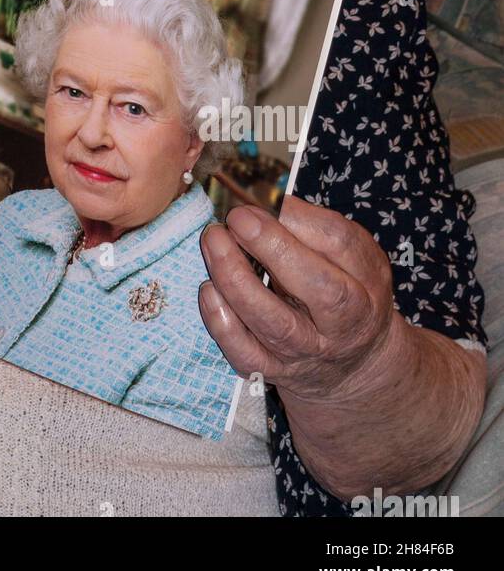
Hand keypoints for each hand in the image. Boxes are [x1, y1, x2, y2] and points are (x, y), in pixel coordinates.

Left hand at [198, 195, 402, 403]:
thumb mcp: (353, 261)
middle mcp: (339, 326)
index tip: (271, 200)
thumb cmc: (347, 294)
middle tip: (238, 217)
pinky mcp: (270, 371)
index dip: (303, 220)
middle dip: (274, 248)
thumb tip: (276, 205)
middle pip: (317, 290)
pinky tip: (208, 288)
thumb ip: (321, 231)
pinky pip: (244, 353)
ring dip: (236, 278)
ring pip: (272, 322)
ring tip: (214, 240)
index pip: (341, 248)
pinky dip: (221, 321)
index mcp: (363, 286)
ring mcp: (303, 353)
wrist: (351, 365)